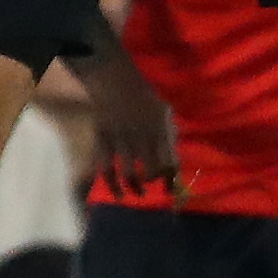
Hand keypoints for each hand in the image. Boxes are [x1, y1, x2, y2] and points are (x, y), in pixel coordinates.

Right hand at [79, 51, 178, 196]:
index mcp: (160, 132)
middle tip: (151, 186)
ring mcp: (121, 141)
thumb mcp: (164, 111)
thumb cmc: (143, 97)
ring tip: (138, 193)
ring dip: (134, 188)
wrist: (116, 83)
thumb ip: (170, 135)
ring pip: (129, 174)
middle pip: (151, 171)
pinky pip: (106, 169)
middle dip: (152, 182)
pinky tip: (118, 194)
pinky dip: (112, 185)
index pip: (170, 163)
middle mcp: (142, 138)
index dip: (171, 180)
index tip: (169, 190)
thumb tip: (174, 158)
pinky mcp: (103, 142)